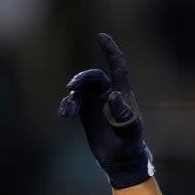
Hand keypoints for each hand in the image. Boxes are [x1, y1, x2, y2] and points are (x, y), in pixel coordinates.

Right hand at [58, 33, 154, 187]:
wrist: (120, 159)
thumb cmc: (130, 143)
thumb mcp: (131, 131)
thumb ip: (124, 114)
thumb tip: (113, 95)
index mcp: (123, 93)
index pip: (117, 67)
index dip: (110, 51)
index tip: (101, 35)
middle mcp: (107, 93)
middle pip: (92, 77)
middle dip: (81, 79)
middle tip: (71, 87)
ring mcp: (95, 101)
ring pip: (79, 90)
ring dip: (71, 98)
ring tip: (67, 112)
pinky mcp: (85, 111)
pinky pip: (73, 102)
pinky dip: (67, 106)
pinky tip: (64, 114)